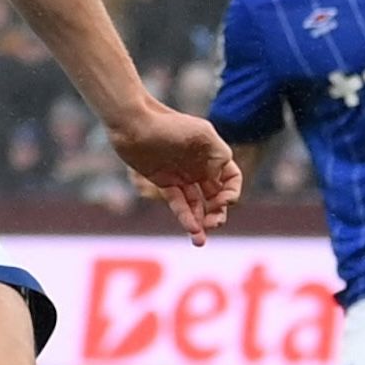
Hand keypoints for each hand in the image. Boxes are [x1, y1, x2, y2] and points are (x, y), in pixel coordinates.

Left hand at [108, 103, 240, 245]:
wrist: (133, 124)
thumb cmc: (168, 124)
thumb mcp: (202, 134)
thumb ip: (218, 156)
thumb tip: (220, 182)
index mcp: (213, 154)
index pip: (232, 179)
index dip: (232, 192)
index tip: (224, 200)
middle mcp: (200, 167)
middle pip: (216, 196)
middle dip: (217, 213)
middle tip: (214, 224)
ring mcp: (183, 176)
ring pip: (197, 204)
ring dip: (202, 222)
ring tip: (200, 241)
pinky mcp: (165, 183)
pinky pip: (179, 203)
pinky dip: (186, 216)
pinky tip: (191, 229)